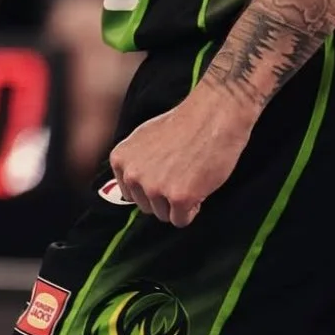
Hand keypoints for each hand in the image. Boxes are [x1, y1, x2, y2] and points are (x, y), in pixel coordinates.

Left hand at [109, 85, 253, 227]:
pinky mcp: (178, 198)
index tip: (167, 167)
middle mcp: (132, 175)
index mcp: (121, 159)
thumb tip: (127, 185)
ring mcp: (155, 187)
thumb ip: (134, 162)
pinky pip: (181, 221)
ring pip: (164, 215)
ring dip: (179, 203)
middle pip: (146, 207)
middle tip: (182, 170)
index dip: (153, 183)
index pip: (131, 193)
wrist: (214, 114)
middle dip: (165, 195)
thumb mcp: (144, 137)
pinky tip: (199, 184)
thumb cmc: (185, 123)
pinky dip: (193, 208)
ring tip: (191, 174)